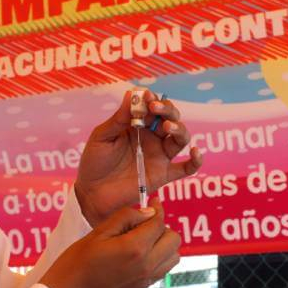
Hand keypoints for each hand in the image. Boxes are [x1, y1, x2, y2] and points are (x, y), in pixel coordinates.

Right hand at [39, 199, 179, 287]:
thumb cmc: (76, 263)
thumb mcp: (98, 232)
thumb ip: (126, 217)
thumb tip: (148, 212)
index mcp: (135, 248)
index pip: (159, 222)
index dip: (156, 209)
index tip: (151, 201)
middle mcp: (146, 265)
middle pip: (174, 239)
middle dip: (162, 226)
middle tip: (143, 222)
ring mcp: (146, 279)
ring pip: (173, 255)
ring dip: (164, 243)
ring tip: (142, 238)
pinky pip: (164, 268)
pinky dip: (160, 257)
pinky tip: (140, 252)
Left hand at [75, 90, 202, 225]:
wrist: (92, 193)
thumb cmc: (94, 162)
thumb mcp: (102, 136)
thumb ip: (118, 118)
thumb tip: (132, 93)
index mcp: (137, 126)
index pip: (152, 107)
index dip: (152, 99)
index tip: (147, 96)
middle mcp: (152, 138)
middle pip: (170, 119)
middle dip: (167, 110)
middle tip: (156, 108)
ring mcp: (160, 156)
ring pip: (180, 138)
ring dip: (179, 129)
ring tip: (167, 126)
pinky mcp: (164, 175)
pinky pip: (186, 168)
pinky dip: (196, 160)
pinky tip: (195, 151)